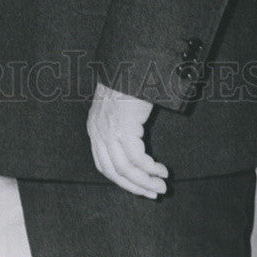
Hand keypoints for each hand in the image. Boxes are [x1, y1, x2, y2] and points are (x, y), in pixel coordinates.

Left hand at [86, 81, 167, 197]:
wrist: (129, 63)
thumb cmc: (127, 84)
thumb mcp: (116, 108)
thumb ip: (118, 128)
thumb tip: (134, 151)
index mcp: (94, 128)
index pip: (104, 166)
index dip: (122, 181)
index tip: (140, 188)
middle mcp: (98, 131)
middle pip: (114, 172)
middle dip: (135, 186)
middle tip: (154, 193)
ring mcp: (109, 130)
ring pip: (126, 169)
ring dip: (146, 181)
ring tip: (162, 185)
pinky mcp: (123, 127)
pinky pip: (138, 158)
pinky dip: (151, 168)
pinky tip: (162, 169)